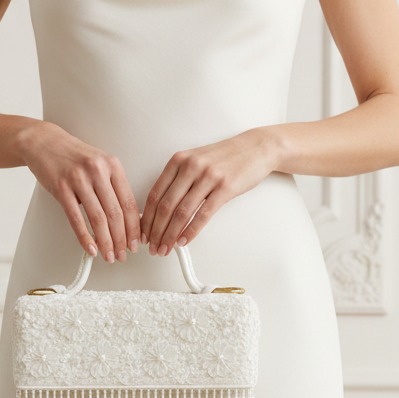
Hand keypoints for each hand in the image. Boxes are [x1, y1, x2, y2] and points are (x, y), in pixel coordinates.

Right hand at [19, 120, 140, 262]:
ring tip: (109, 256)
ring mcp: (78, 179)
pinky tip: (91, 248)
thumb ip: (113, 187)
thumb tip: (127, 220)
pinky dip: (85, 237)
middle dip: (121, 240)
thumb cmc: (73, 157)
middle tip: (123, 255)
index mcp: (112, 165)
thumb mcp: (99, 165)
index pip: (129, 202)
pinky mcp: (61, 188)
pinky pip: (76, 218)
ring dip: (106, 242)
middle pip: (115, 214)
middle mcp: (97, 171)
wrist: (43, 142)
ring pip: (98, 218)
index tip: (136, 243)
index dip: (134, 228)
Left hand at [139, 128, 280, 255]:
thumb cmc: (224, 158)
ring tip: (166, 249)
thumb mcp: (195, 161)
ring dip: (170, 235)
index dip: (146, 219)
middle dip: (156, 232)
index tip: (143, 234)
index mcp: (178, 161)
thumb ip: (178, 181)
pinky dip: (191, 231)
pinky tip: (184, 241)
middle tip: (152, 248)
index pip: (154, 195)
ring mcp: (208, 176)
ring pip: (181, 212)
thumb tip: (160, 210)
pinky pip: (203, 215)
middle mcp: (190, 166)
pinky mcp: (224, 188)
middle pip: (165, 206)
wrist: (255, 148)